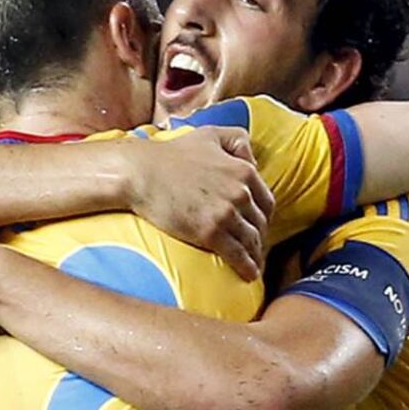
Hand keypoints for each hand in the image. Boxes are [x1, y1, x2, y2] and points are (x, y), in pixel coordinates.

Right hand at [125, 126, 274, 280]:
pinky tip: (249, 275)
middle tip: (255, 249)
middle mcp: (240, 193)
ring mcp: (226, 214)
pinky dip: (247, 267)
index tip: (258, 227)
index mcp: (243, 171)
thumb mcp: (210, 134)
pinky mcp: (210, 233)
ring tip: (254, 265)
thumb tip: (254, 161)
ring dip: (256, 256)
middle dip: (261, 238)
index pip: (266, 202)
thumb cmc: (171, 154)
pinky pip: (237, 255)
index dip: (264, 218)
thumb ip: (238, 140)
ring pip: (252, 241)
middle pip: (261, 224)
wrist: (141, 174)